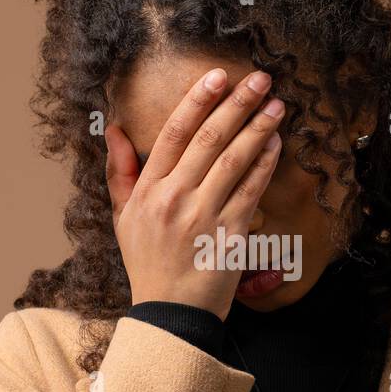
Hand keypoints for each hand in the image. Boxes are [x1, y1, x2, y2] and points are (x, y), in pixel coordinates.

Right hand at [104, 68, 284, 320]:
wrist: (171, 314)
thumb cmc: (148, 264)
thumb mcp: (124, 218)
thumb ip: (121, 172)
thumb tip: (114, 130)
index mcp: (147, 191)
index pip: (173, 134)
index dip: (197, 101)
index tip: (217, 76)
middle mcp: (174, 199)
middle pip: (208, 139)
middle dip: (236, 104)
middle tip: (260, 78)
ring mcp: (203, 216)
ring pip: (234, 160)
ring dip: (258, 127)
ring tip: (276, 104)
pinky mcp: (230, 234)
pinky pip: (251, 189)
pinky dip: (265, 162)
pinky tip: (276, 142)